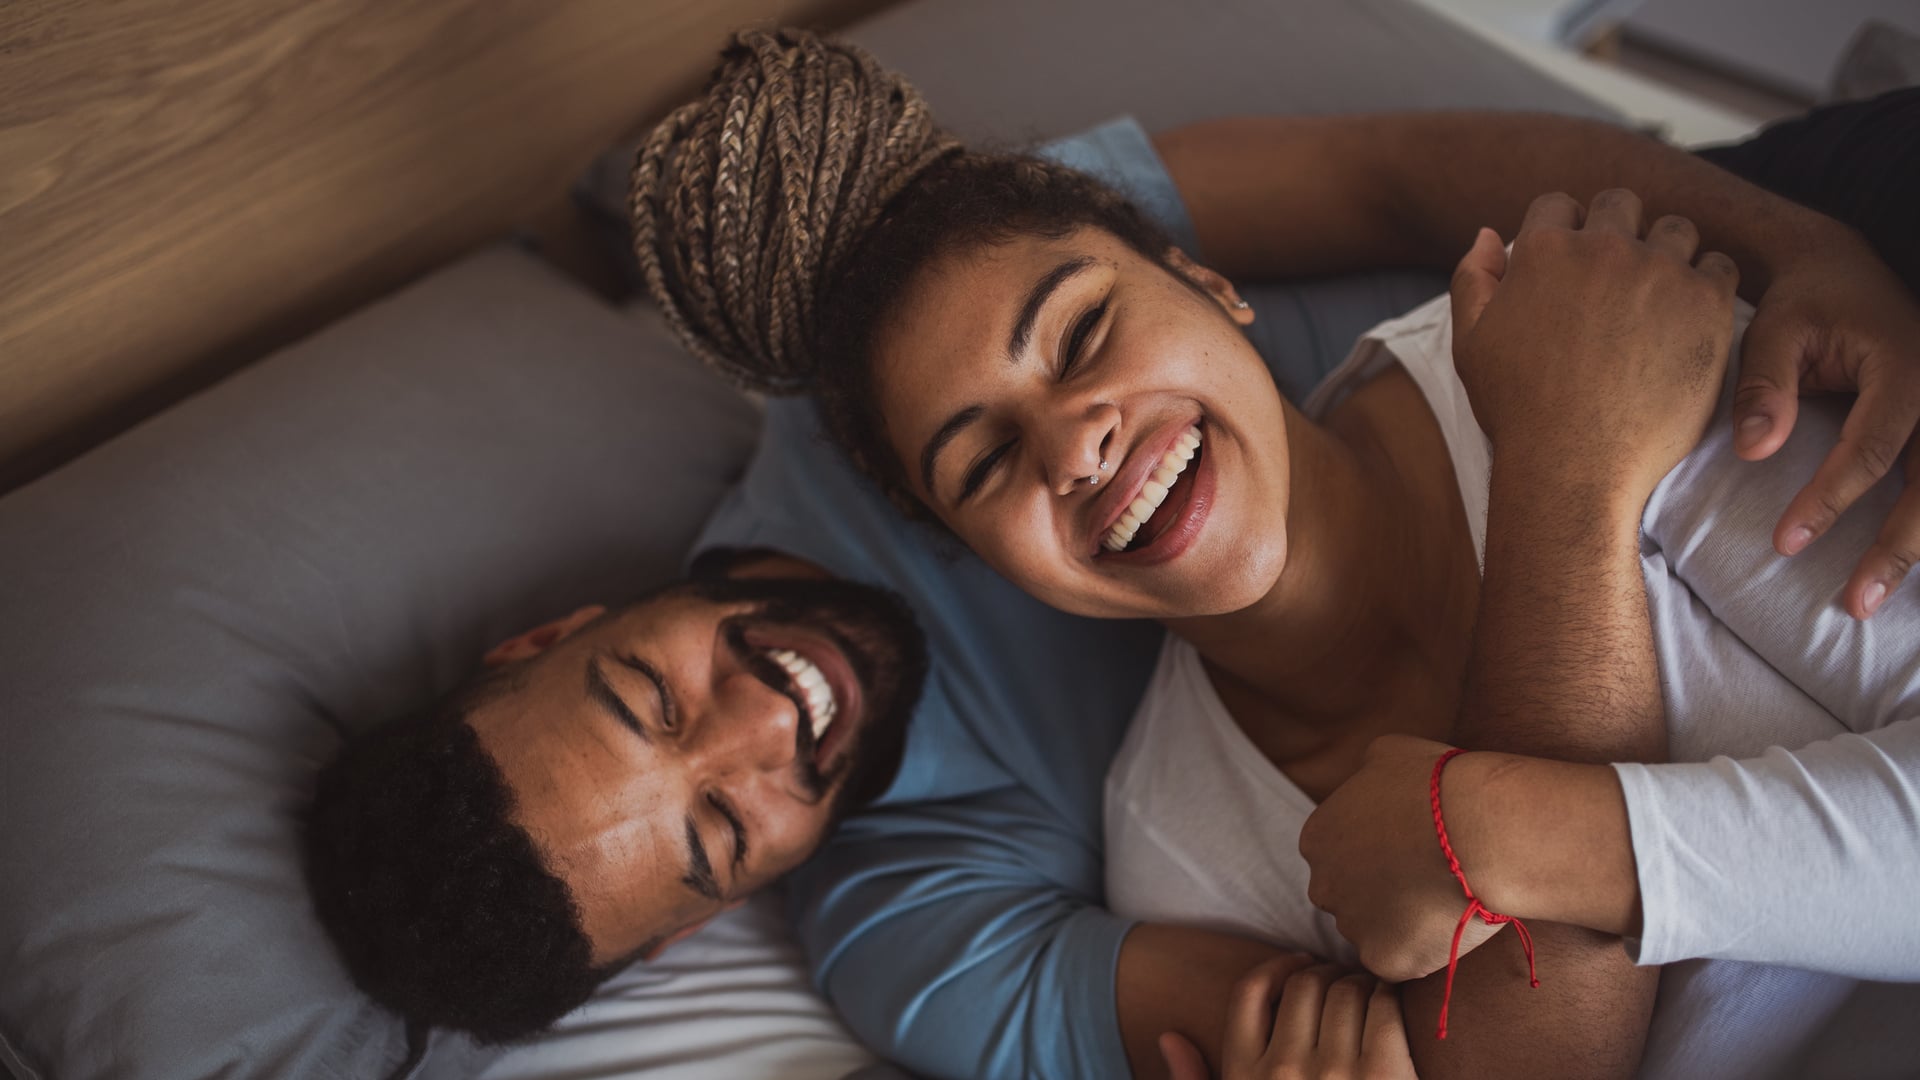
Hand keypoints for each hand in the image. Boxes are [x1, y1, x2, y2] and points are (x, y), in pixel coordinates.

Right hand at [1160, 960, 1415, 1079]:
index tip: (1300, 965)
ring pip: (1346, 990)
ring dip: (1360, 984)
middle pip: (1304, 984)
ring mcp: (1336, 1072)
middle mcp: (1285, 1070)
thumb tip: (1170, 1037)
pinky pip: (1383, 1007)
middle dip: (1325, 974)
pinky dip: (1388, 997)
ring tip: (1369, 996)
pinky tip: (1390, 1009)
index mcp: (1245, 1075)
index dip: (1278, 967)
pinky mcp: (1385, 1073)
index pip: (1250, 991)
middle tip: (1343, 981)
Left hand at [1299, 735, 1499, 982]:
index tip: (1409, 850)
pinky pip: (1401, 961)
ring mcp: (1352, 926)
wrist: (1480, 830)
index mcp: (1318, 837)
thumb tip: (1369, 775)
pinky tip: (1450, 925)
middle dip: (1379, 891)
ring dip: (1401, 922)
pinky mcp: (1385, 959)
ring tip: (1446, 900)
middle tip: (1428, 879)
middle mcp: (1322, 885)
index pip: (1337, 854)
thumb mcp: (1390, 753)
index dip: (1376, 854)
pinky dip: (1424, 949)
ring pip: (1373, 932)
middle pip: (1347, 896)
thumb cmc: (1439, 784)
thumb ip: (1366, 773)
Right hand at [1450, 188, 1740, 502]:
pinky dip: (1707, 284)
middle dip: (1617, 229)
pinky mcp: (1706, 302)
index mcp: (1543, 250)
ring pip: (1675, 230)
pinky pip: (1720, 266)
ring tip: (1658, 297)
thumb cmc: (1517, 410)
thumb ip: (1473, 280)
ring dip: (1667, 253)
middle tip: (1617, 278)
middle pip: (1620, 203)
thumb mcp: (1471, 344)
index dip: (1564, 230)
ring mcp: (1660, 271)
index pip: (1558, 204)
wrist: (1573, 464)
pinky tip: (1689, 317)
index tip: (1573, 264)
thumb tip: (1487, 234)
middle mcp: (1603, 247)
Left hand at [1733, 231, 1919, 617]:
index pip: (1873, 446)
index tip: (1786, 543)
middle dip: (1897, 545)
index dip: (1832, 499)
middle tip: (1856, 602)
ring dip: (1917, 545)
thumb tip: (1755, 453)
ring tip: (1874, 600)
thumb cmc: (1803, 302)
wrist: (1843, 270)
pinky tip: (1907, 571)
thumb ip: (1763, 387)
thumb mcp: (1773, 330)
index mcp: (1904, 365)